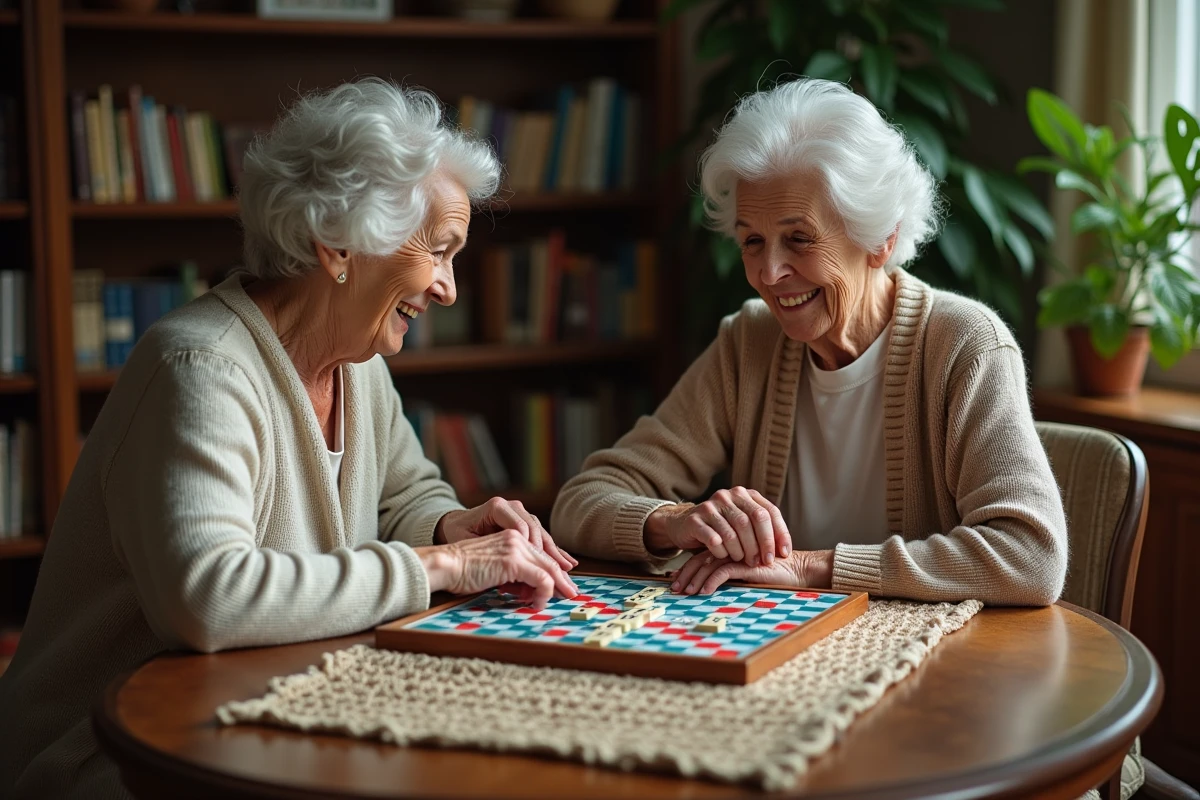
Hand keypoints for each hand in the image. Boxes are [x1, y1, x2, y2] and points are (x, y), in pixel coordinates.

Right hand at [416, 530, 578, 608]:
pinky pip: (541, 579)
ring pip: (548, 569)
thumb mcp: (492, 572)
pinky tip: (537, 603)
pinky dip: (544, 593)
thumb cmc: (461, 572)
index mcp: (510, 537)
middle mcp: (516, 538)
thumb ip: (511, 577)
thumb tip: (528, 592)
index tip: (561, 585)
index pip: (539, 555)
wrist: (444, 565)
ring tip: (557, 601)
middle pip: (548, 560)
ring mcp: (515, 548)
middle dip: (562, 579)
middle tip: (572, 593)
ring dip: (555, 588)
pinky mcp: (513, 561)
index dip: (553, 571)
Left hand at [436, 497, 577, 571]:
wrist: (452, 526)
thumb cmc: (458, 536)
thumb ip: (491, 554)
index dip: (532, 549)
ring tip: (568, 570)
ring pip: (542, 534)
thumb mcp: (468, 543)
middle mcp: (513, 507)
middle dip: (550, 555)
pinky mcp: (523, 523)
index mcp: (498, 507)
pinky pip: (540, 537)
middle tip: (563, 573)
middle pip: (536, 531)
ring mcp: (520, 513)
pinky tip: (567, 562)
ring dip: (555, 554)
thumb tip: (511, 572)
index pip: (522, 528)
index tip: (538, 568)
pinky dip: (552, 551)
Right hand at [644, 487, 790, 566]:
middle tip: (763, 562)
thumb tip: (785, 550)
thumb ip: (761, 528)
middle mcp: (728, 495)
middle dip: (761, 544)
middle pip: (752, 520)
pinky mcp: (695, 520)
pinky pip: (713, 539)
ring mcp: (710, 506)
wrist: (683, 524)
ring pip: (733, 531)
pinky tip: (724, 557)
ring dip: (741, 551)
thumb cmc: (720, 529)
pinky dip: (722, 552)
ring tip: (743, 561)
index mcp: (744, 494)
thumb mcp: (741, 523)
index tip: (783, 554)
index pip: (769, 511)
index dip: (779, 533)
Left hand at [670, 549, 833, 594]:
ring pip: (708, 565)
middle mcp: (730, 548)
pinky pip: (723, 572)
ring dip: (695, 580)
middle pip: (700, 559)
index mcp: (728, 548)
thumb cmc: (772, 575)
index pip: (701, 556)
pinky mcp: (746, 563)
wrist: (796, 571)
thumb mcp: (745, 575)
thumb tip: (704, 586)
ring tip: (686, 593)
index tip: (674, 580)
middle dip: (685, 574)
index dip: (687, 568)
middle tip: (674, 588)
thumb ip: (729, 574)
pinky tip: (704, 593)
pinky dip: (711, 582)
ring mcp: (737, 553)